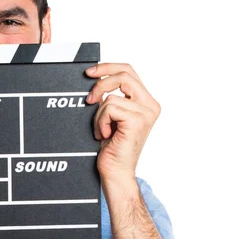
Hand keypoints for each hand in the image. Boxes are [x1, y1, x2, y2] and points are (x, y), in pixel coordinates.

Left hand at [85, 63, 160, 183]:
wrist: (115, 172)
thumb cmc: (110, 146)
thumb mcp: (110, 115)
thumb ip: (109, 95)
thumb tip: (95, 76)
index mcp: (146, 101)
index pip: (128, 71)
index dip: (108, 67)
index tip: (89, 72)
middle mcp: (150, 105)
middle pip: (124, 75)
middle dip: (100, 83)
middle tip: (88, 99)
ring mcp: (146, 113)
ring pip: (111, 96)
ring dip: (98, 115)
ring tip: (102, 131)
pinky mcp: (137, 121)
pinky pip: (109, 108)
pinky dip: (100, 122)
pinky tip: (104, 136)